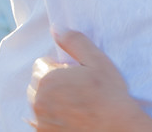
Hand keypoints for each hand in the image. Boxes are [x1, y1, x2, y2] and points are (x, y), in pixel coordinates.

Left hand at [29, 31, 151, 131]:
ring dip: (52, 99)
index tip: (76, 74)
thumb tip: (57, 28)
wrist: (114, 127)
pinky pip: (42, 119)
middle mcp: (38, 100)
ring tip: (77, 103)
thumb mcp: (97, 61)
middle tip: (78, 88)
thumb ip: (75, 42)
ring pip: (39, 102)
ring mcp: (40, 119)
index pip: (41, 64)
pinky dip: (53, 116)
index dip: (60, 66)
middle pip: (37, 83)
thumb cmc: (109, 94)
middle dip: (52, 82)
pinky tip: (73, 116)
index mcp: (48, 79)